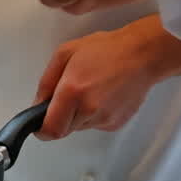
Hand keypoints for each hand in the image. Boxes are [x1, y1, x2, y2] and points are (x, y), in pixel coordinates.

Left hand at [34, 20, 167, 139]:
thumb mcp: (65, 53)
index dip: (42, 130)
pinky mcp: (116, 123)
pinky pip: (95, 124)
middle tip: (68, 97)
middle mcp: (89, 109)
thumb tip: (37, 105)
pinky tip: (102, 95)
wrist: (142, 54)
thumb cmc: (105, 49)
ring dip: (78, 114)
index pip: (51, 130)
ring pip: (79, 127)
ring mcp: (105, 118)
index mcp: (72, 91)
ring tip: (89, 90)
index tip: (39, 124)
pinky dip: (93, 114)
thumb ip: (46, 82)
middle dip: (60, 118)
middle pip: (64, 130)